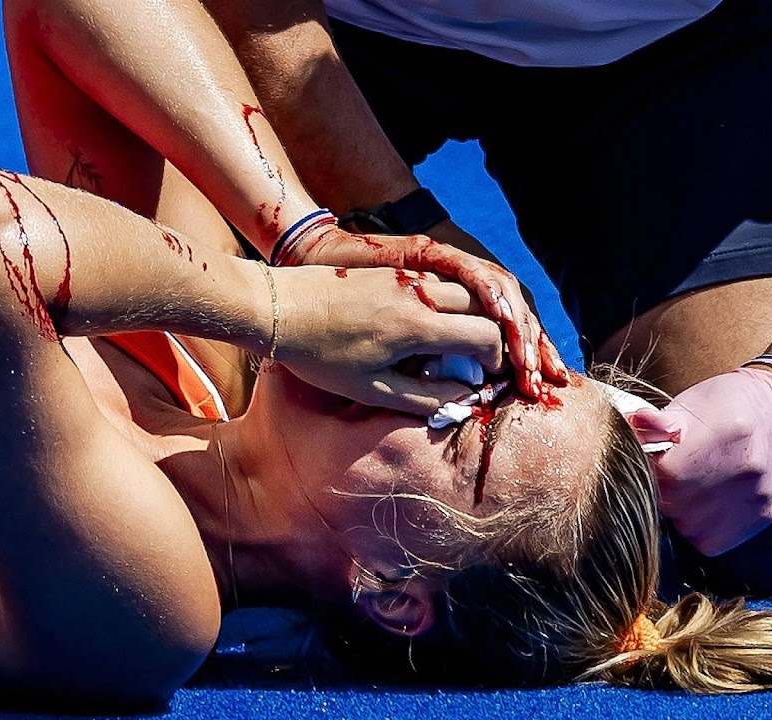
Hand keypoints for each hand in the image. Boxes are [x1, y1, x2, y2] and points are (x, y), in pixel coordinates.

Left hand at [270, 264, 503, 414]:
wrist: (276, 307)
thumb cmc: (318, 355)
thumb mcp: (369, 390)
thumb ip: (423, 397)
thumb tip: (463, 397)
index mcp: (418, 326)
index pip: (486, 336)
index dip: (496, 359)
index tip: (487, 377)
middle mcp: (419, 294)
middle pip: (484, 308)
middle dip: (493, 335)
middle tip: (481, 362)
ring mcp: (405, 278)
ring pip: (463, 291)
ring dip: (473, 317)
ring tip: (459, 346)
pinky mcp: (391, 270)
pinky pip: (437, 283)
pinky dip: (449, 305)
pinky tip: (429, 328)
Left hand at [627, 367, 771, 556]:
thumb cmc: (729, 405)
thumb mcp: (694, 402)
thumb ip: (660, 422)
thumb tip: (629, 426)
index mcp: (725, 433)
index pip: (666, 472)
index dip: (652, 469)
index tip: (655, 461)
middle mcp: (746, 468)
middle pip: (675, 503)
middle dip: (662, 491)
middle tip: (670, 475)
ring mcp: (757, 496)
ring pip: (688, 527)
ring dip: (678, 512)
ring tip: (689, 487)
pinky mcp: (763, 517)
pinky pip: (710, 542)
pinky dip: (698, 529)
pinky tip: (703, 505)